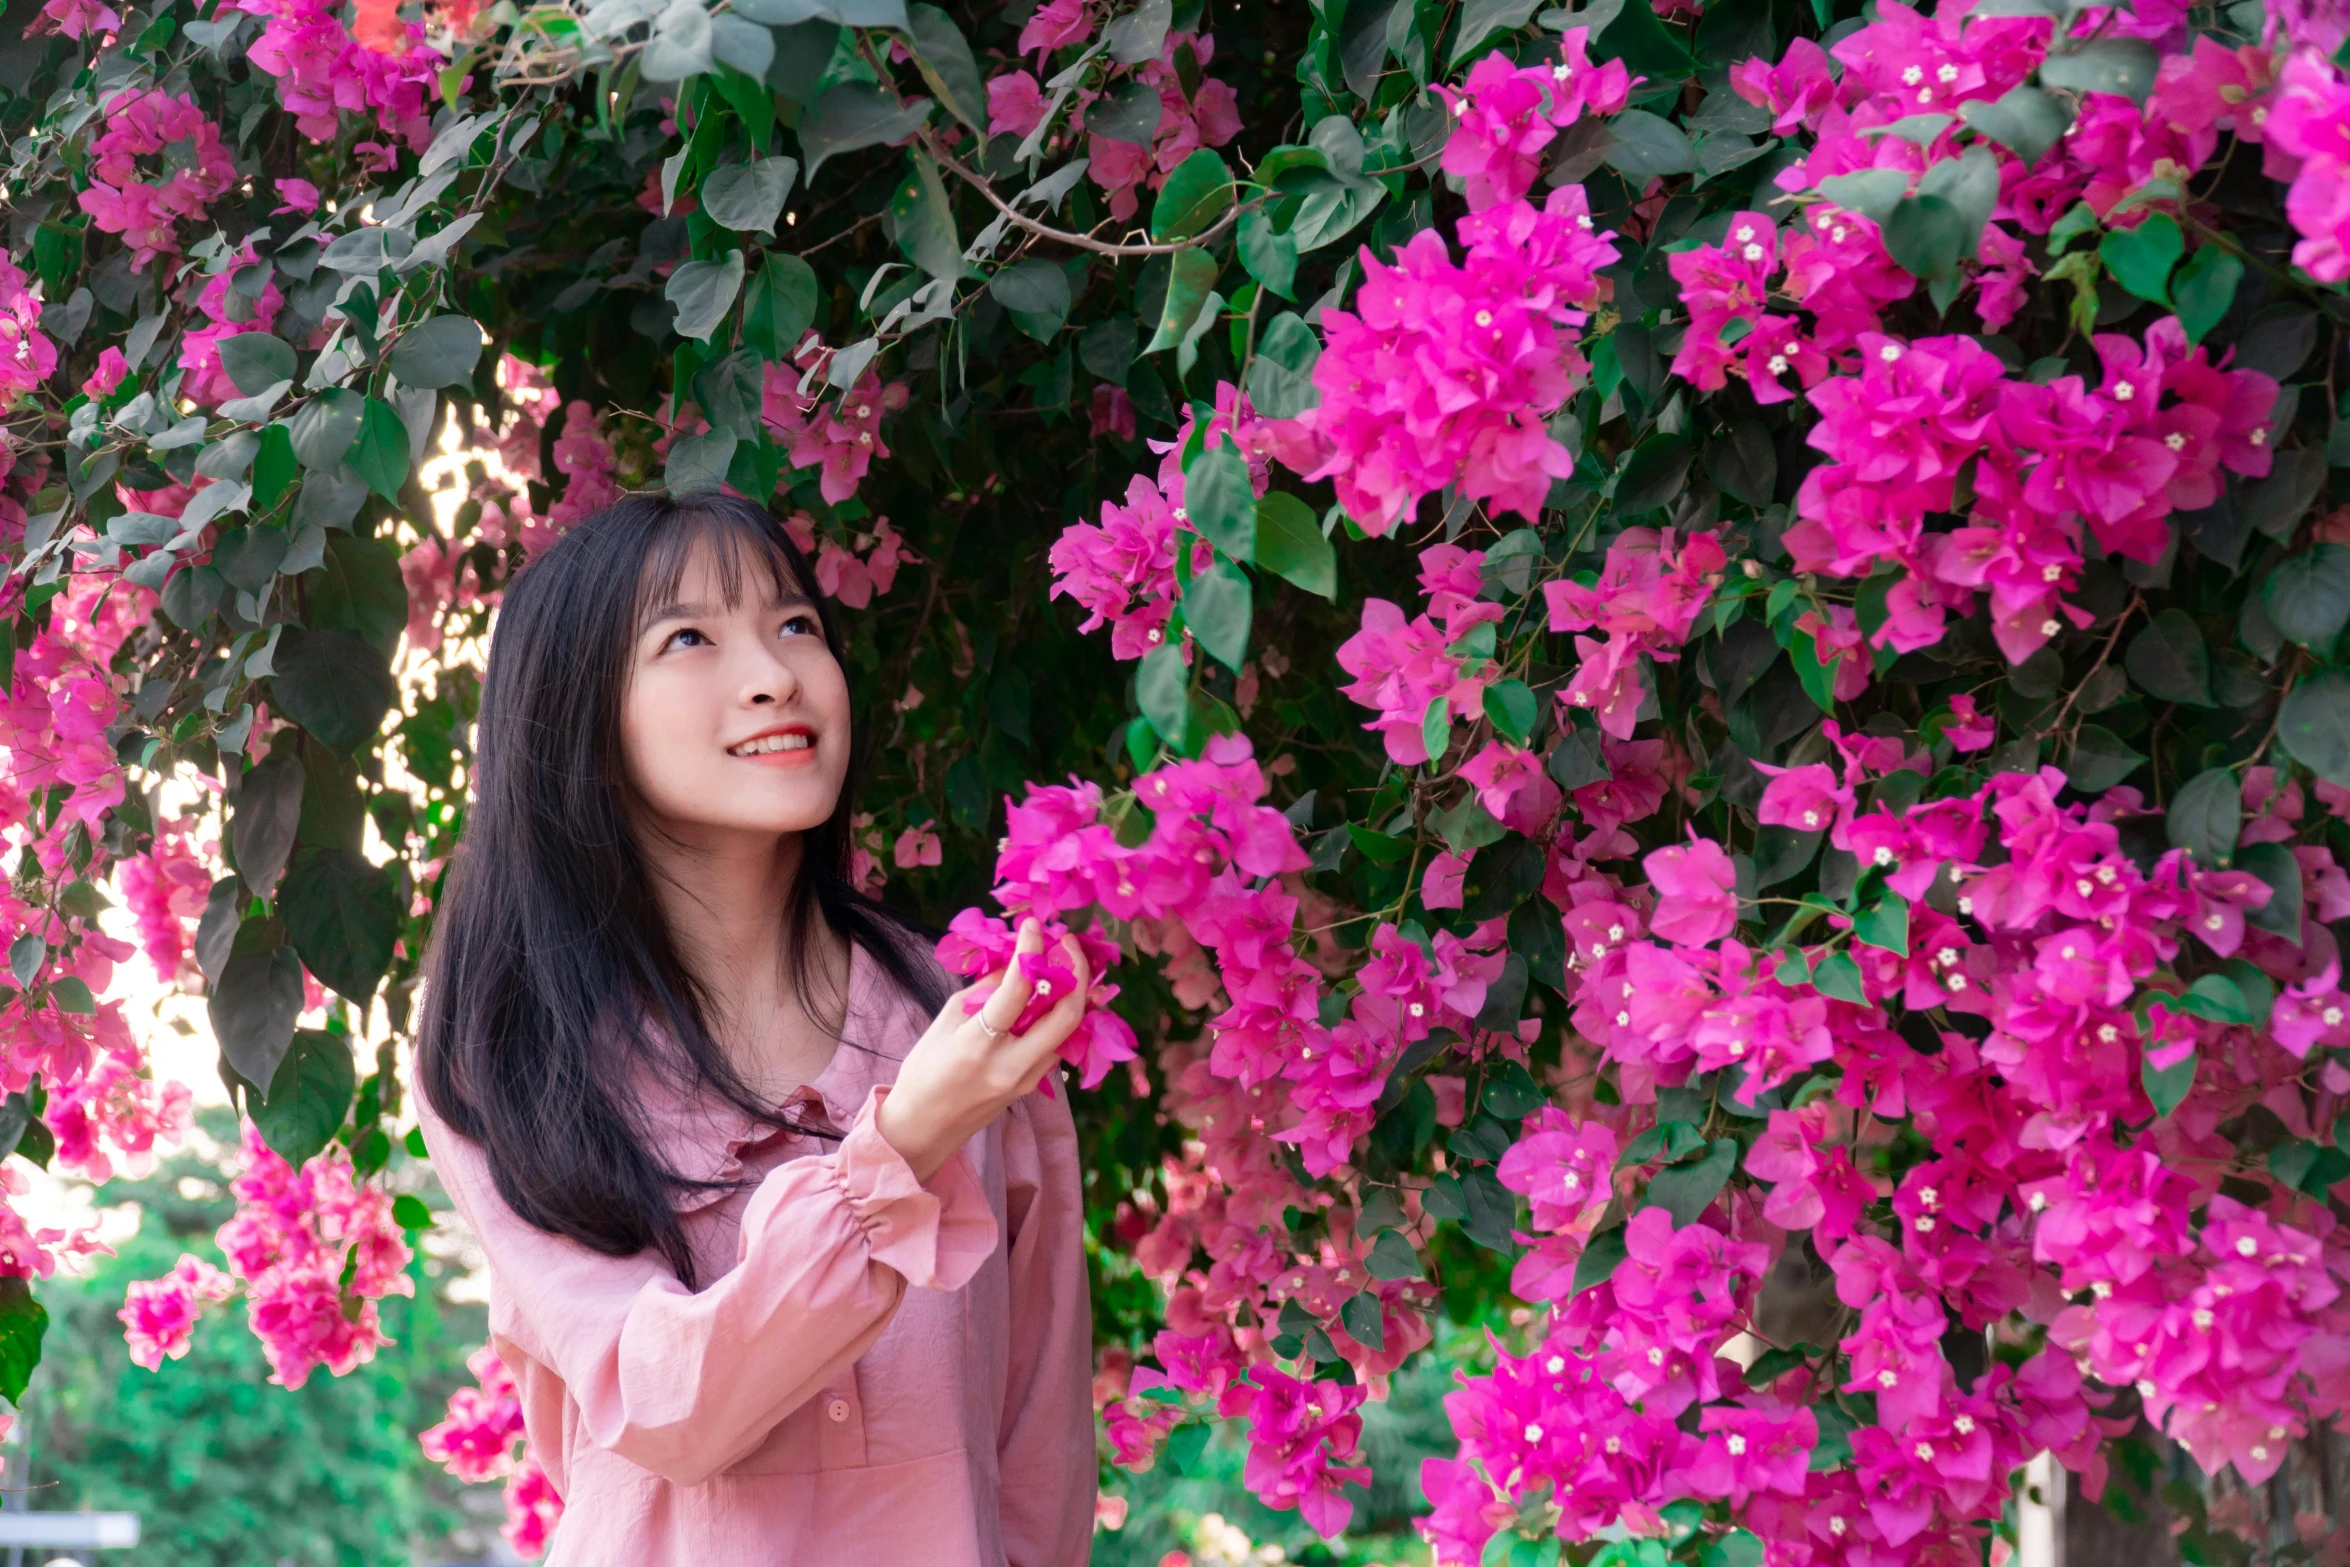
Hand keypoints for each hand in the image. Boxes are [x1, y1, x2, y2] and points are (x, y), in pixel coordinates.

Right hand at [873, 917, 1090, 1182]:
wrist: (924, 1129)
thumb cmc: (923, 1073)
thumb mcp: (944, 1024)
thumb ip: (982, 992)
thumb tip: (1013, 962)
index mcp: (977, 1047)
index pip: (1016, 991)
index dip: (1029, 951)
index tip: (1031, 925)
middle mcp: (1010, 1066)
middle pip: (1066, 1014)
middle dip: (1076, 971)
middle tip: (1066, 943)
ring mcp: (1027, 1080)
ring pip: (1068, 1030)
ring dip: (1071, 991)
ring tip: (1060, 961)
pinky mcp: (1032, 1086)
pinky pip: (1056, 1043)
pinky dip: (1058, 1014)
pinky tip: (1049, 994)